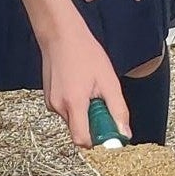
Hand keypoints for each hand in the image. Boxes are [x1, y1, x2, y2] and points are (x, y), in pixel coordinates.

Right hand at [13, 0, 129, 144]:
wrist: (60, 34)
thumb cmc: (84, 52)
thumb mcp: (109, 81)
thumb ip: (118, 110)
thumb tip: (124, 134)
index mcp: (74, 104)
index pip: (83, 141)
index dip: (99, 142)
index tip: (110, 133)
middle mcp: (58, 107)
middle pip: (80, 132)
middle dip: (95, 124)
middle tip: (103, 102)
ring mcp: (51, 104)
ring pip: (75, 122)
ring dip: (87, 113)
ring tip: (91, 89)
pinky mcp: (50, 99)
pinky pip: (68, 112)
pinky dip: (78, 106)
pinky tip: (81, 87)